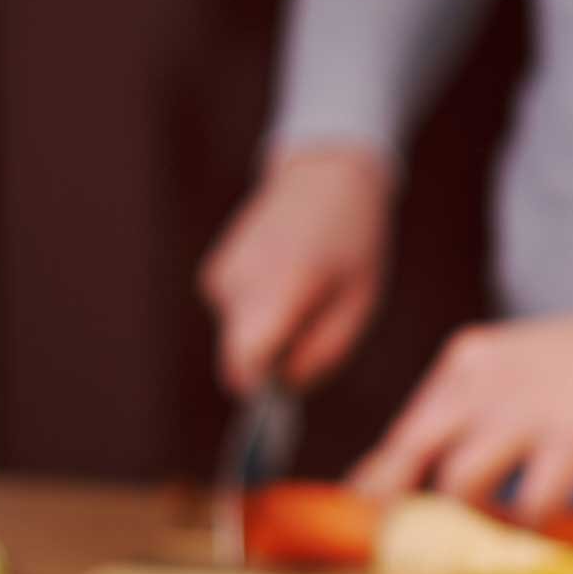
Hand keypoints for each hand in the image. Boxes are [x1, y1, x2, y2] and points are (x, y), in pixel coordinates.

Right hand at [200, 142, 393, 393]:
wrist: (324, 179)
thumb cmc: (352, 245)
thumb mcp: (359, 304)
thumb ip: (323, 353)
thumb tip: (281, 390)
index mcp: (283, 286)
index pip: (245, 363)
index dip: (261, 388)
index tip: (283, 394)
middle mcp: (241, 281)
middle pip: (240, 359)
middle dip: (272, 362)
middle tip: (312, 328)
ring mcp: (221, 276)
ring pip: (238, 339)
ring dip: (269, 334)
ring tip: (303, 295)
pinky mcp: (213, 273)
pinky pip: (234, 318)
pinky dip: (258, 313)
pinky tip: (283, 281)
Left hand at [351, 299, 572, 520]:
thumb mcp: (517, 364)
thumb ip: (476, 404)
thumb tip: (431, 467)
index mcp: (468, 361)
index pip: (407, 426)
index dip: (385, 476)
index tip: (374, 511)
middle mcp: (485, 381)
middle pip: (412, 452)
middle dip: (395, 504)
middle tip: (399, 542)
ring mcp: (526, 409)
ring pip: (461, 483)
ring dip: (474, 521)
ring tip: (501, 531)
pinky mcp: (571, 437)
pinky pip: (532, 503)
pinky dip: (534, 529)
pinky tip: (550, 531)